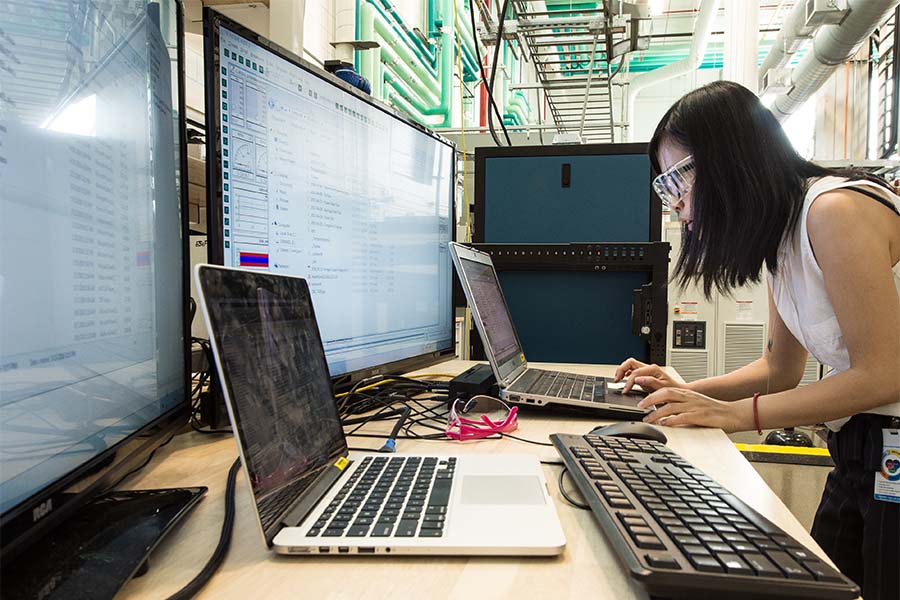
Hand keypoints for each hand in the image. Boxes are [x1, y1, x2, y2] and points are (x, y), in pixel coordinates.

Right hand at [613, 358, 687, 393]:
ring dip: (622, 370)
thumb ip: (649, 382)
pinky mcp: (645, 373)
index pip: (635, 373)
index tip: (625, 391)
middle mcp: (649, 367)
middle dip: (621, 370)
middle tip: (616, 380)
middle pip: (630, 362)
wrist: (678, 391)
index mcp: (652, 369)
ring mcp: (647, 369)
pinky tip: (624, 379)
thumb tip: (637, 379)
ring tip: (617, 379)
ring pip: (630, 364)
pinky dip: (626, 373)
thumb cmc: (672, 390)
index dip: (628, 382)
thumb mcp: (662, 388)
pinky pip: (632, 369)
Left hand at [637, 388, 751, 432]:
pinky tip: (664, 423)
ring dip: (657, 412)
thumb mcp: (695, 404)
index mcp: (687, 394)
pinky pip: (683, 417)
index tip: (641, 396)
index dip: (652, 390)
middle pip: (666, 393)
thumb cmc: (714, 410)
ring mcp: (695, 407)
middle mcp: (689, 398)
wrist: (733, 413)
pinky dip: (672, 420)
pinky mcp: (701, 416)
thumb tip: (663, 413)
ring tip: (647, 418)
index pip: (666, 388)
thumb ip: (681, 405)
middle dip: (650, 399)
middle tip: (639, 405)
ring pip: (672, 405)